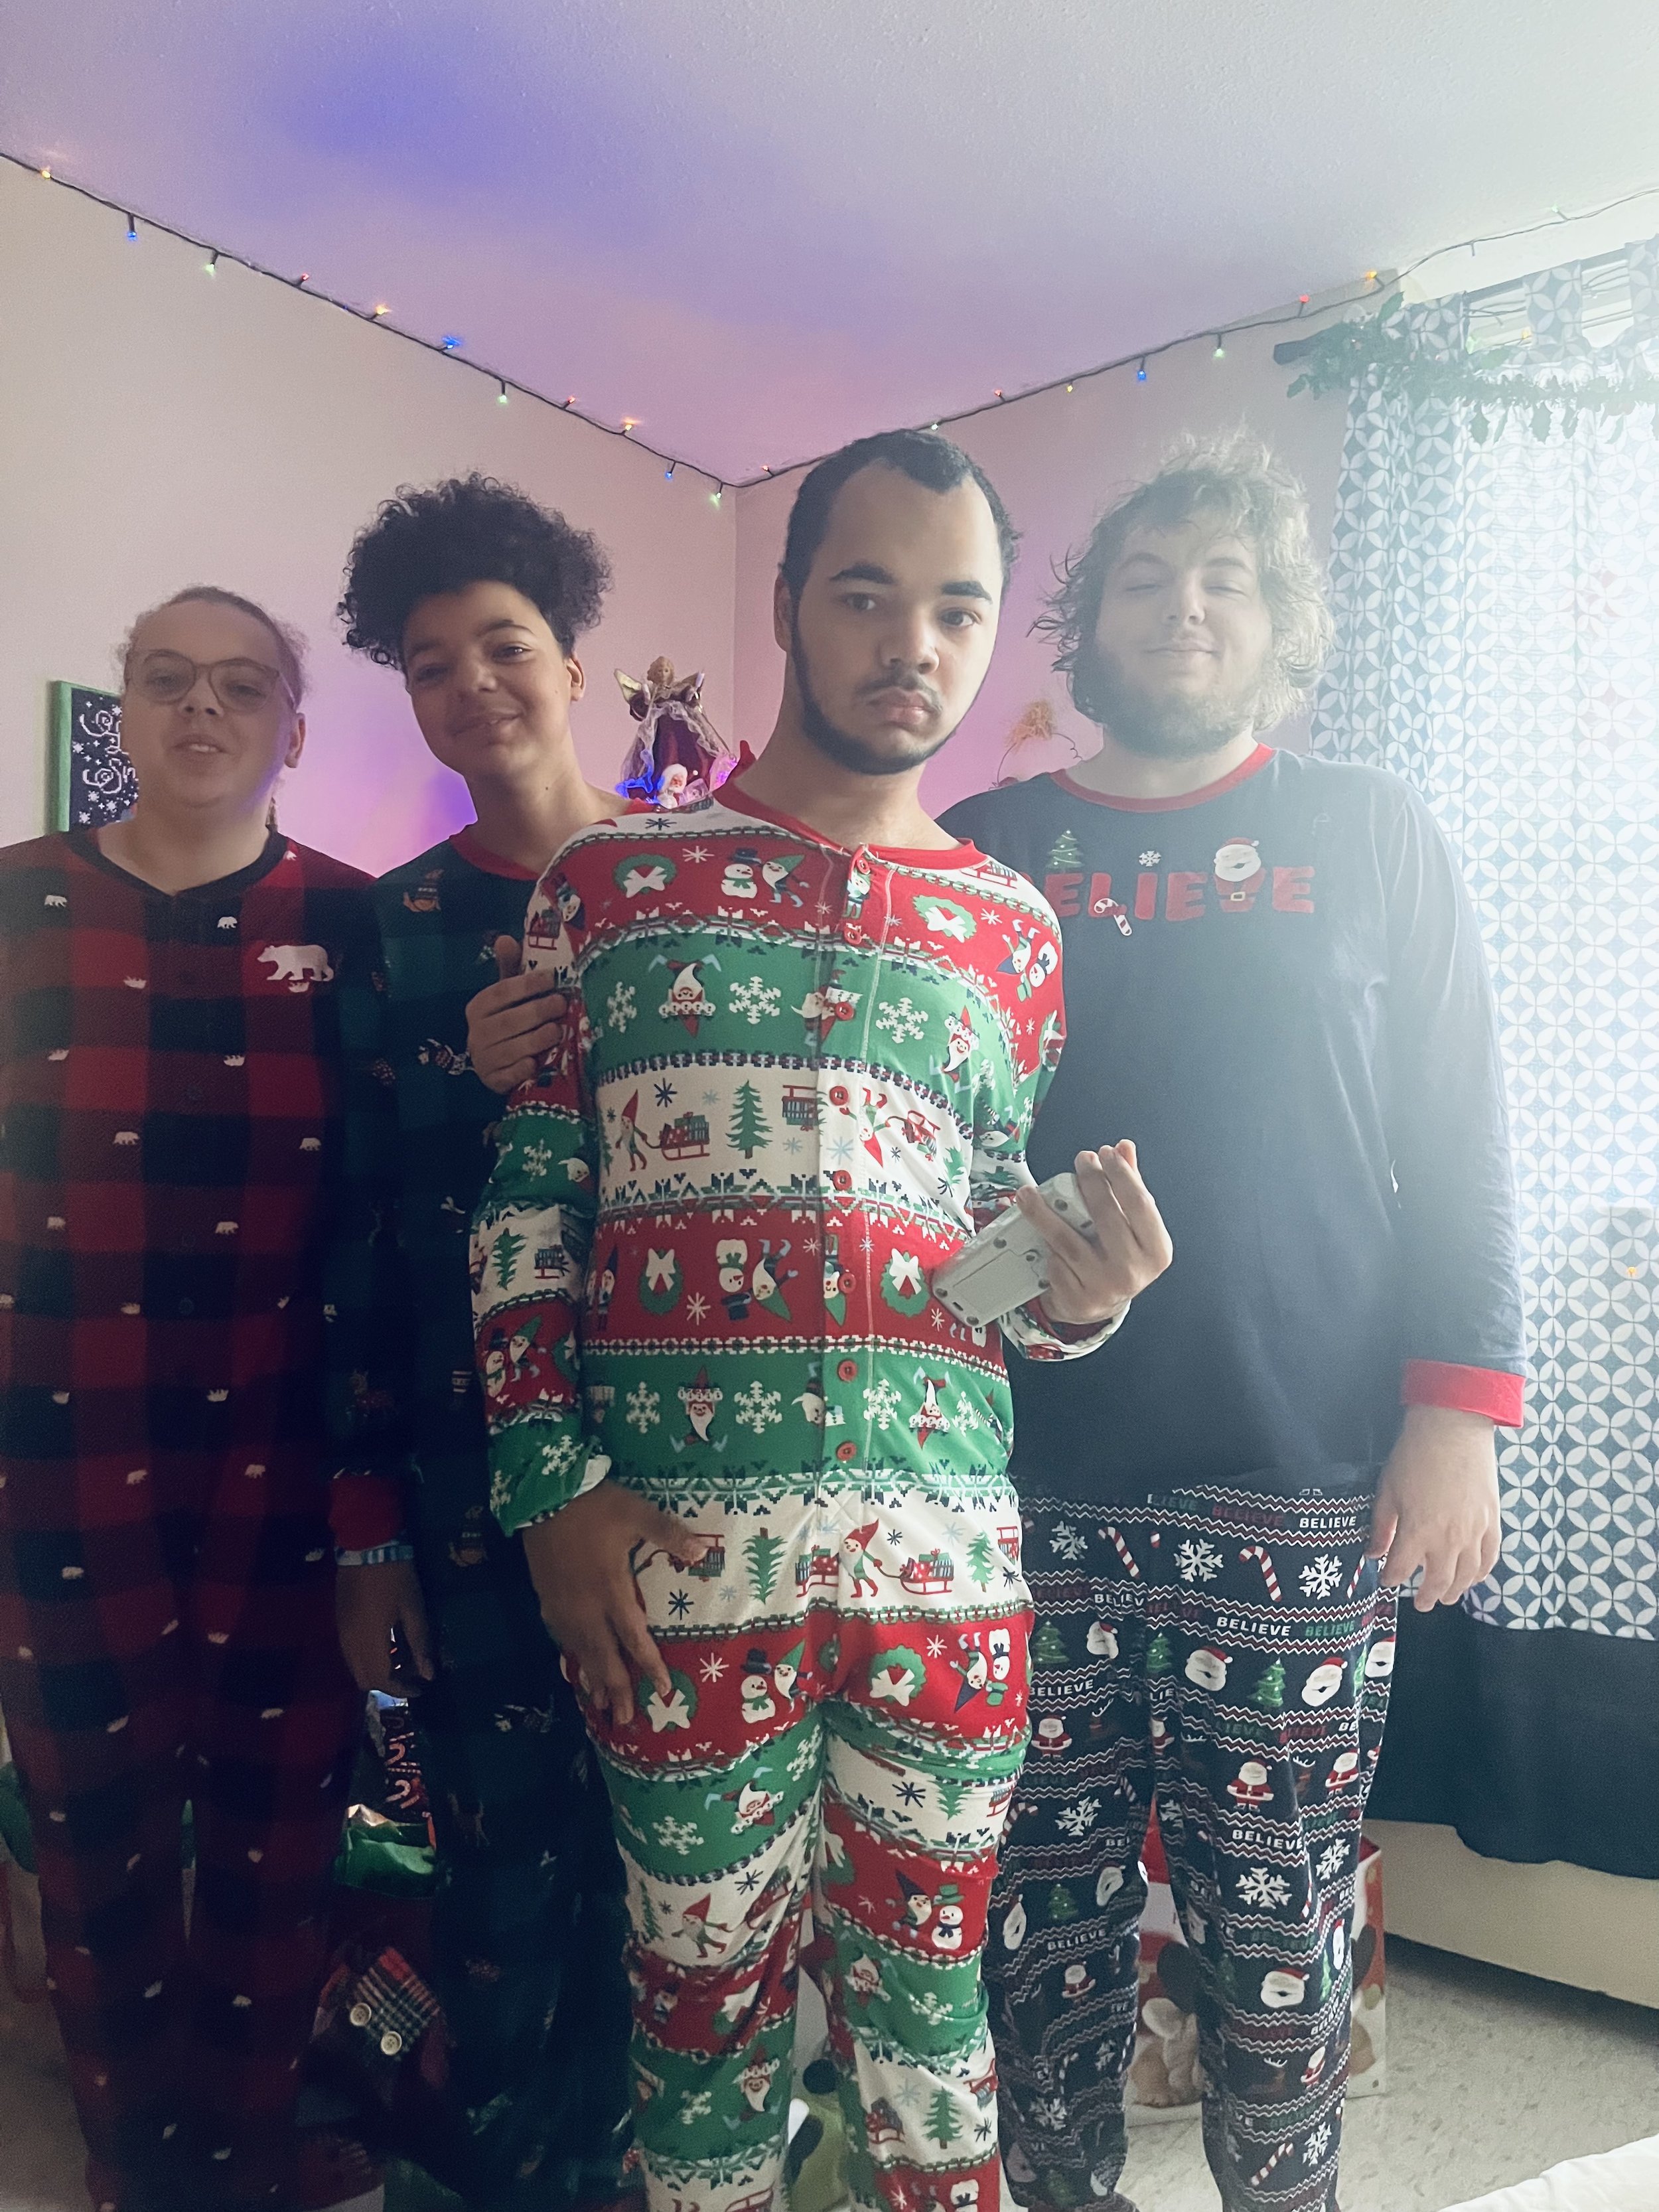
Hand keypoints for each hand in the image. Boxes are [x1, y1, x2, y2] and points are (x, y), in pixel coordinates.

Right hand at [336, 1559, 434, 1695]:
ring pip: (356, 1667)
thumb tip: (429, 1674)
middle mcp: (350, 1643)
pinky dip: (368, 1657)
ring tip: (403, 1659)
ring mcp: (342, 1632)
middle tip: (412, 1673)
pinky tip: (386, 1644)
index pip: (382, 1680)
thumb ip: (420, 1643)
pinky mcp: (340, 1621)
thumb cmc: (395, 1576)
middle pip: (364, 1679)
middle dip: (388, 1682)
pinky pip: (351, 1652)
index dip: (401, 1689)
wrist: (366, 1545)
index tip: (420, 1687)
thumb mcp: (414, 1608)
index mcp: (369, 1642)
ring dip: (377, 1670)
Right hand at [465, 936, 569, 1093]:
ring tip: (557, 1031)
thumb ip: (509, 969)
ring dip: (534, 1040)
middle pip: (507, 1021)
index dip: (525, 984)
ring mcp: (483, 1060)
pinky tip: (536, 1064)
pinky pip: (508, 1076)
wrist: (498, 1066)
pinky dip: (522, 1070)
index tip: (551, 977)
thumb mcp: (509, 996)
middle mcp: (476, 1034)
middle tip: (561, 1003)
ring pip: (509, 1049)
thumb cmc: (509, 1021)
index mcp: (478, 1008)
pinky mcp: (493, 1082)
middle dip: (535, 1012)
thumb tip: (504, 938)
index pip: (500, 992)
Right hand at [519, 1482, 712, 1724]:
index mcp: (612, 1592)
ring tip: (600, 1705)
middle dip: (616, 1690)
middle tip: (626, 1719)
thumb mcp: (637, 1514)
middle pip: (603, 1658)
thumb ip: (668, 1534)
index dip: (649, 1666)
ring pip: (580, 1652)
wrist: (543, 1497)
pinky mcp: (546, 1598)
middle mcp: (587, 1608)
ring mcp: (563, 1606)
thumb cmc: (595, 1507)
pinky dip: (573, 1656)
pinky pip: (562, 1637)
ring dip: (592, 1679)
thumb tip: (701, 1553)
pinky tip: (576, 1663)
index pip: (634, 1639)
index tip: (663, 1691)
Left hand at [1018, 1142, 1173, 1326]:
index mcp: (1156, 1251)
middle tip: (1081, 1159)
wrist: (1099, 1303)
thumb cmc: (1118, 1255)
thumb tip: (1124, 1147)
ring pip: (1068, 1240)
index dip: (1123, 1175)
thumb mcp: (1131, 1225)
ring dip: (1044, 1212)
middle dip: (1091, 1182)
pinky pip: (1055, 1261)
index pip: (1140, 1205)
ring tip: (1030, 1193)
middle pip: (1106, 1216)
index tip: (1106, 1152)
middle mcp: (1133, 1271)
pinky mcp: (1076, 1298)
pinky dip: (1045, 1243)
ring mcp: (1103, 1287)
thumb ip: (1129, 1186)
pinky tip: (1037, 1231)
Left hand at [1370, 1405, 1501, 1609]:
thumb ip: (1381, 1527)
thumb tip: (1372, 1554)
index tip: (1388, 1581)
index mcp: (1417, 1532)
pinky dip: (1481, 1574)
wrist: (1453, 1430)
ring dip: (1455, 1591)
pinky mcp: (1492, 1522)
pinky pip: (1489, 1558)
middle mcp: (1448, 1540)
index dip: (1393, 1579)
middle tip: (1421, 1604)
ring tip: (1446, 1597)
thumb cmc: (1414, 1457)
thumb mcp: (1388, 1490)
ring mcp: (1474, 1533)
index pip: (1402, 1569)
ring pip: (1466, 1576)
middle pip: (1438, 1581)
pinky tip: (1473, 1578)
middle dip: (1427, 1597)